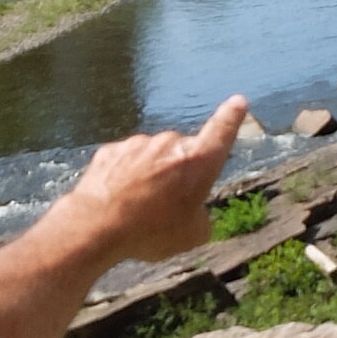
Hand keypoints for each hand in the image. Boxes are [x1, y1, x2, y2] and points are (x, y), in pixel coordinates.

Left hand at [54, 97, 250, 269]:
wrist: (98, 225)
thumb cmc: (152, 231)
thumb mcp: (193, 235)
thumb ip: (201, 216)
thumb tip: (194, 212)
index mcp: (198, 161)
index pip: (221, 132)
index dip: (232, 118)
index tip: (238, 102)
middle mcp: (170, 143)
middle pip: (181, 155)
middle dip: (178, 174)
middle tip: (167, 208)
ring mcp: (138, 144)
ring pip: (152, 158)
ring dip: (150, 176)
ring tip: (139, 210)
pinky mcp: (112, 151)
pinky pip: (126, 162)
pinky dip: (125, 178)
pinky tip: (118, 201)